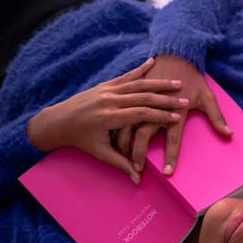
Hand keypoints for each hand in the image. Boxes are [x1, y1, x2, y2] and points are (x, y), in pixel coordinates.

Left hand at [27, 58, 187, 182]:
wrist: (58, 121)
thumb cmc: (81, 139)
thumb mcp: (101, 153)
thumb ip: (121, 164)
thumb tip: (138, 180)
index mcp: (109, 117)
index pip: (140, 114)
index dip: (160, 116)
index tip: (177, 117)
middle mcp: (109, 100)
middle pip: (143, 97)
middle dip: (165, 99)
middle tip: (183, 99)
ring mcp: (107, 90)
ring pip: (137, 84)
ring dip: (159, 83)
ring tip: (176, 83)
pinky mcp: (105, 85)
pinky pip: (126, 76)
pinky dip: (140, 69)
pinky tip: (152, 61)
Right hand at [116, 54, 231, 175]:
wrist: (176, 53)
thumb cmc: (193, 78)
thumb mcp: (207, 97)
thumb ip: (217, 118)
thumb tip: (229, 134)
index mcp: (176, 110)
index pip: (173, 139)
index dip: (171, 156)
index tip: (167, 172)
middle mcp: (157, 107)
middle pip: (143, 134)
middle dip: (138, 153)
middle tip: (136, 169)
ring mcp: (142, 101)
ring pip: (127, 125)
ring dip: (123, 142)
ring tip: (121, 157)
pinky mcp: (133, 96)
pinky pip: (121, 114)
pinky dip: (117, 127)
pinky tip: (112, 138)